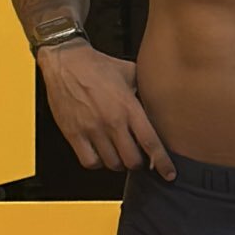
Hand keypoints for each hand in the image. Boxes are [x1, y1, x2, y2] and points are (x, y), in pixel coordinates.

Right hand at [39, 45, 177, 179]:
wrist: (65, 60)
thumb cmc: (97, 66)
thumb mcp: (131, 73)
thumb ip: (146, 92)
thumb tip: (160, 103)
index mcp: (128, 107)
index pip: (150, 143)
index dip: (162, 163)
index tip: (169, 173)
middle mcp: (111, 121)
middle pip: (132, 160)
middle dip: (139, 163)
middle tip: (138, 158)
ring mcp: (92, 129)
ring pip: (112, 164)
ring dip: (119, 163)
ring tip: (119, 154)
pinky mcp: (74, 133)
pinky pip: (89, 161)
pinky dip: (97, 162)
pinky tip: (100, 154)